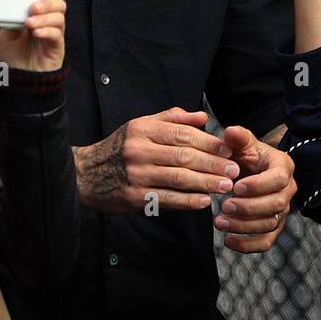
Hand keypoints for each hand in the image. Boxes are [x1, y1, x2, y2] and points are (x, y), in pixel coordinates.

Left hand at [0, 0, 65, 71]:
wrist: (15, 81)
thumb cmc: (12, 58)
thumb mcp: (5, 33)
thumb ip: (11, 18)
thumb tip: (11, 4)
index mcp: (35, 15)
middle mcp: (47, 22)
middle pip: (57, 3)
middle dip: (47, 0)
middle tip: (33, 5)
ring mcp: (53, 34)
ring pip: (59, 17)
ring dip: (45, 16)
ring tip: (30, 21)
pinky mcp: (56, 47)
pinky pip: (57, 35)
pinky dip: (47, 31)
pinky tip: (36, 32)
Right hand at [72, 107, 239, 213]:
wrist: (86, 174)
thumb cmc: (120, 148)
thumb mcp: (141, 125)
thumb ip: (172, 119)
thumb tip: (203, 117)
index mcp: (143, 129)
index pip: (182, 134)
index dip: (208, 142)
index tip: (228, 150)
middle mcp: (139, 150)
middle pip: (184, 156)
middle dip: (213, 164)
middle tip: (234, 170)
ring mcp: (136, 174)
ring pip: (178, 178)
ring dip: (206, 183)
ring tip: (226, 186)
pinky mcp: (134, 196)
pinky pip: (166, 198)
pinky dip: (188, 201)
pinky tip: (204, 202)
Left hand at [214, 125, 295, 252]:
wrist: (252, 169)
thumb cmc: (247, 154)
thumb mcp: (243, 143)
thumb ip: (238, 137)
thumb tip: (230, 132)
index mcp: (283, 167)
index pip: (278, 179)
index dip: (258, 186)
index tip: (236, 188)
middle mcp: (287, 190)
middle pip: (276, 205)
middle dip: (249, 208)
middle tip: (224, 206)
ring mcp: (282, 210)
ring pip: (270, 224)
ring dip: (244, 226)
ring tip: (219, 221)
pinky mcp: (273, 226)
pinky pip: (266, 242)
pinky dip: (248, 245)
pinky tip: (228, 241)